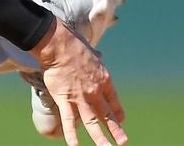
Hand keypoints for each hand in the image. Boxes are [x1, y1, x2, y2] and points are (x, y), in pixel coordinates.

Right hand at [31, 21, 126, 145]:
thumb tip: (98, 58)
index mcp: (103, 80)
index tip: (122, 120)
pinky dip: (72, 134)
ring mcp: (80, 98)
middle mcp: (94, 92)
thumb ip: (96, 62)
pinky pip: (69, 120)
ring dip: (99, 137)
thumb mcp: (93, 55)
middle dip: (115, 130)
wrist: (61, 47)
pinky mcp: (64, 100)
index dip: (118, 112)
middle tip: (123, 142)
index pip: (113, 100)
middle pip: (106, 115)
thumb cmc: (75, 47)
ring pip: (91, 122)